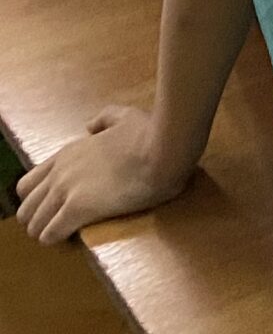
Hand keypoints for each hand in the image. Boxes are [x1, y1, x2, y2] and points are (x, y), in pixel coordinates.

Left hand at [14, 107, 191, 243]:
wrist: (164, 148)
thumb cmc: (150, 132)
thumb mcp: (125, 116)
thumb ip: (105, 118)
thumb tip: (91, 125)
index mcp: (67, 153)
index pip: (28, 184)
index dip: (38, 199)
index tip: (55, 206)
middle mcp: (59, 172)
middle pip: (25, 207)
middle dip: (37, 218)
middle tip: (57, 224)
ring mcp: (66, 191)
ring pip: (33, 224)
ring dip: (44, 231)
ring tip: (63, 234)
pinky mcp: (78, 209)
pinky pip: (51, 234)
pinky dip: (56, 239)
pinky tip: (70, 238)